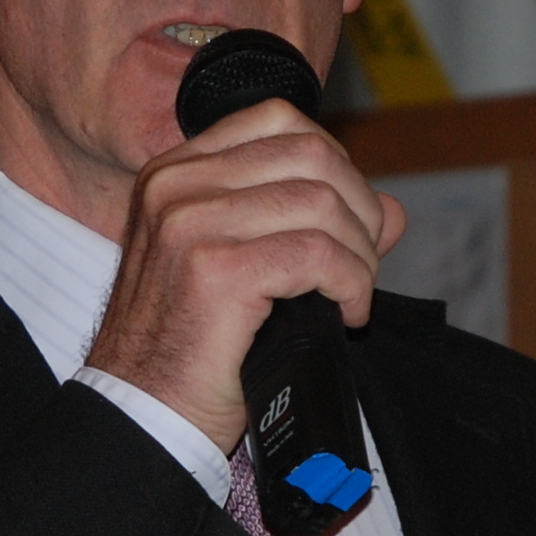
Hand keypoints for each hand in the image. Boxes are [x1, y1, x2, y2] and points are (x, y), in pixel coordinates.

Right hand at [84, 99, 405, 450]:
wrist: (143, 415)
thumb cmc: (188, 350)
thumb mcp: (242, 268)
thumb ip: (306, 225)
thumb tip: (392, 212)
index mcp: (173, 175)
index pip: (277, 120)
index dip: (334, 164)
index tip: (348, 220)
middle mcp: (175, 187)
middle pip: (310, 154)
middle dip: (358, 208)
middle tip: (362, 264)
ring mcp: (191, 225)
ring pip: (321, 203)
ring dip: (359, 254)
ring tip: (351, 296)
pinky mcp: (216, 271)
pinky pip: (319, 255)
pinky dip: (351, 284)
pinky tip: (345, 314)